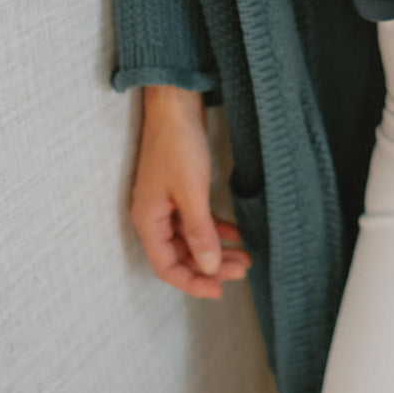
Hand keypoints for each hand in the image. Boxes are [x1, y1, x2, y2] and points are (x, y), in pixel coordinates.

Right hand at [129, 86, 251, 298]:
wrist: (175, 103)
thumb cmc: (177, 144)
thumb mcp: (191, 192)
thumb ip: (199, 232)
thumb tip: (209, 267)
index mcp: (148, 221)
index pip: (167, 266)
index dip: (193, 282)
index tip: (220, 289)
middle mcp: (154, 216)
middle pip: (181, 255)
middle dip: (210, 266)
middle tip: (242, 270)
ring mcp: (167, 203)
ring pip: (191, 238)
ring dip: (216, 249)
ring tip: (245, 256)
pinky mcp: (180, 190)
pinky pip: (197, 220)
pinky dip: (215, 228)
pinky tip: (236, 233)